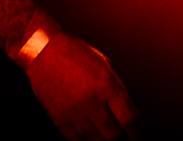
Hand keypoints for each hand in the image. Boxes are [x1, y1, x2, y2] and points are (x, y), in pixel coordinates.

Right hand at [26, 31, 140, 139]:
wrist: (44, 52)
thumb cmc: (76, 54)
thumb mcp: (107, 66)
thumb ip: (119, 90)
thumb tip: (129, 114)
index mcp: (107, 85)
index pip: (129, 119)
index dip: (137, 132)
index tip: (138, 135)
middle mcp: (91, 101)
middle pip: (113, 135)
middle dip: (123, 139)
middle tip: (125, 137)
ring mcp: (73, 112)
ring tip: (109, 136)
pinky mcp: (59, 119)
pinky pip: (76, 140)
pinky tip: (92, 136)